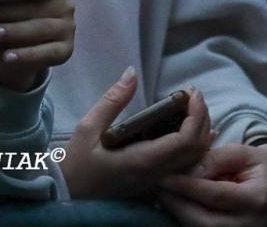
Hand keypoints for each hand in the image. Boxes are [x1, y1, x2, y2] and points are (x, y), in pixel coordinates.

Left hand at [0, 0, 75, 90]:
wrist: (15, 50)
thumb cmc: (8, 15)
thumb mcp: (5, 2)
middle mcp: (66, 4)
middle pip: (38, 7)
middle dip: (7, 11)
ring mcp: (68, 28)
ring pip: (42, 28)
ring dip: (16, 31)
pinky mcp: (66, 50)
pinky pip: (47, 53)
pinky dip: (27, 55)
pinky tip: (7, 56)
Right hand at [61, 69, 213, 198]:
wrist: (64, 195)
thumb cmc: (73, 164)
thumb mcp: (88, 128)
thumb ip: (113, 100)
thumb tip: (132, 72)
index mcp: (141, 161)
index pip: (185, 141)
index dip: (196, 114)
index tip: (191, 93)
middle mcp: (155, 176)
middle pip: (197, 149)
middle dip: (202, 118)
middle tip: (193, 95)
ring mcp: (156, 183)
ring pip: (194, 160)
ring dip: (201, 131)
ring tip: (193, 107)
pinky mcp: (154, 184)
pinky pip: (184, 167)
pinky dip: (195, 146)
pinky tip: (194, 131)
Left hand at [160, 142, 266, 226]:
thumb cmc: (260, 166)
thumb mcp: (243, 153)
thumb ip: (216, 159)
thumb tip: (186, 172)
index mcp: (258, 199)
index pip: (217, 195)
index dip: (188, 186)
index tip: (164, 176)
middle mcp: (250, 225)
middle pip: (203, 222)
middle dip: (176, 205)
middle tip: (158, 187)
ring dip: (178, 213)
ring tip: (164, 194)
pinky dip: (185, 219)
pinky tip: (176, 204)